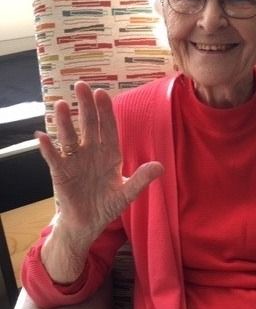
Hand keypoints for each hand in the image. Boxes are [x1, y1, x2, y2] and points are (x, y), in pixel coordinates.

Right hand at [36, 82, 162, 281]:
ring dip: (64, 122)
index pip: (108, 128)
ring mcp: (75, 161)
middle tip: (81, 85)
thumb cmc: (107, 205)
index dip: (106, 111)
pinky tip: (42, 137)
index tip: (102, 94)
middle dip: (85, 106)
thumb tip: (160, 166)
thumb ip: (141, 179)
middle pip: (88, 125)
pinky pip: (54, 158)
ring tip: (59, 104)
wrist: (88, 223)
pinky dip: (48, 149)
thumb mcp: (127, 193)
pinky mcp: (61, 174)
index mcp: (109, 154)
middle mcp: (91, 152)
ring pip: (69, 137)